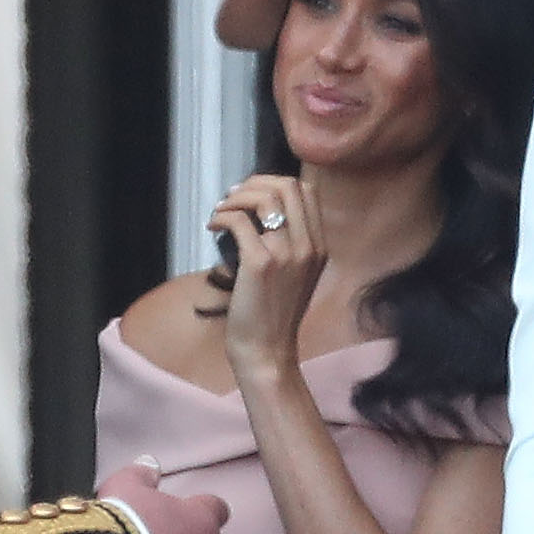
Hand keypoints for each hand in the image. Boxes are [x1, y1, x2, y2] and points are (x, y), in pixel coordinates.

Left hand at [205, 176, 331, 368]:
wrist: (268, 350)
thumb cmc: (273, 315)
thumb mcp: (295, 275)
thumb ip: (289, 243)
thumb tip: (259, 211)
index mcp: (319, 246)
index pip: (306, 191)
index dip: (274, 183)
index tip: (251, 192)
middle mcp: (309, 246)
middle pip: (286, 187)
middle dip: (253, 184)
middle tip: (232, 198)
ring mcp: (287, 254)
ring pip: (263, 199)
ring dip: (235, 199)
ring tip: (220, 212)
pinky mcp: (261, 264)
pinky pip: (239, 222)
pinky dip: (221, 217)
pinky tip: (213, 227)